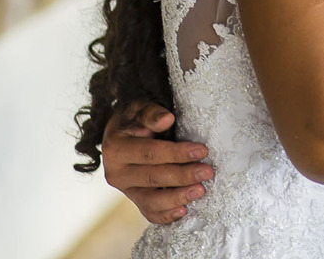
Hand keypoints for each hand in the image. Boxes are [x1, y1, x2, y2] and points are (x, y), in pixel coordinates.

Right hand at [102, 102, 213, 224]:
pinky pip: (150, 213)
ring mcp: (126, 190)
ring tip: (200, 191)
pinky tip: (184, 211)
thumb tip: (167, 119)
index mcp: (115, 149)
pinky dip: (166, 215)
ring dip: (177, 198)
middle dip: (183, 176)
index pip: (150, 153)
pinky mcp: (135, 200)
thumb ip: (151, 113)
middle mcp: (117, 173)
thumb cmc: (134, 118)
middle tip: (207, 172)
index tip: (201, 151)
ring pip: (151, 201)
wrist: (122, 132)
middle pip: (153, 178)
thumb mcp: (138, 108)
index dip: (176, 153)